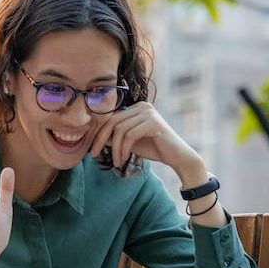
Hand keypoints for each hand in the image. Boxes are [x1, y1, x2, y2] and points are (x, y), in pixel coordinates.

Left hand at [87, 102, 202, 177]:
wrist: (177, 157)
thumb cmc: (154, 149)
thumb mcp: (129, 142)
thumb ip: (114, 137)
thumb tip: (93, 137)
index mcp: (136, 108)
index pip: (110, 118)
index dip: (98, 133)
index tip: (91, 149)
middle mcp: (142, 106)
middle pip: (112, 121)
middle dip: (100, 139)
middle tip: (94, 155)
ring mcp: (148, 112)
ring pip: (120, 130)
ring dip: (115, 149)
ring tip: (116, 161)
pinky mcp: (153, 122)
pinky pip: (130, 135)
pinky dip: (124, 149)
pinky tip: (124, 158)